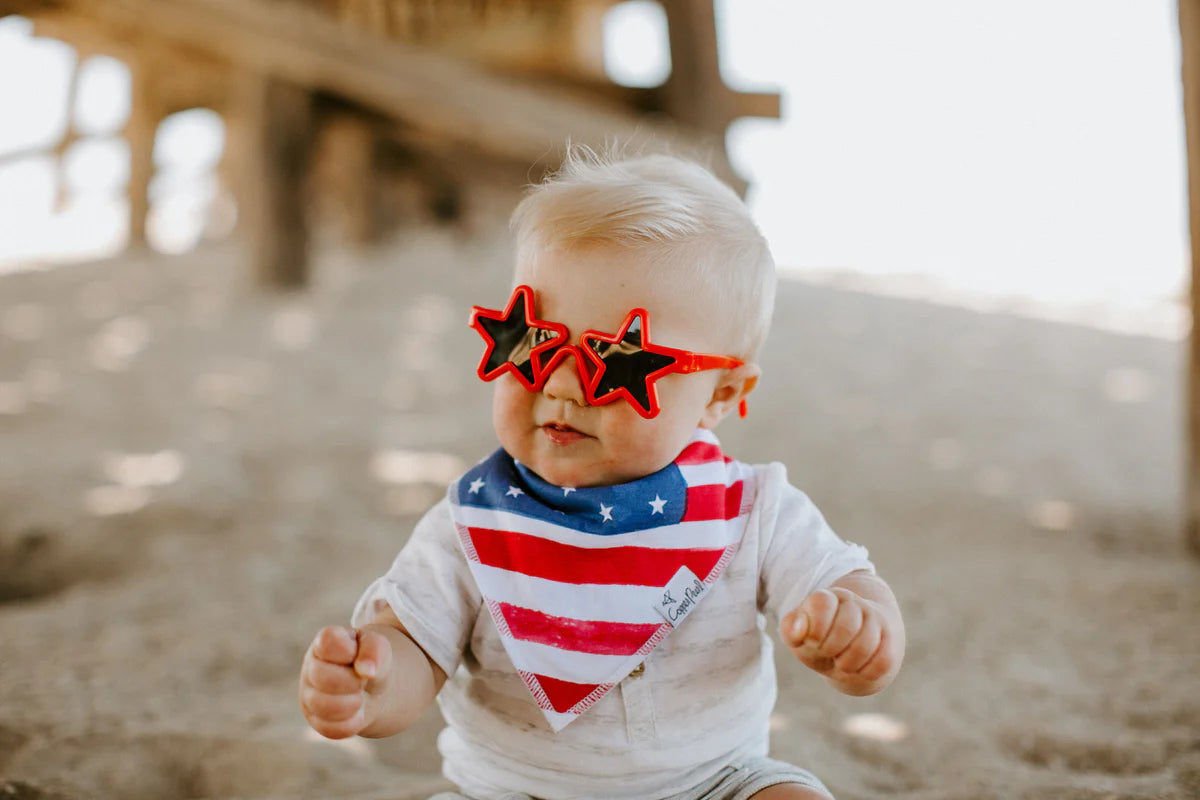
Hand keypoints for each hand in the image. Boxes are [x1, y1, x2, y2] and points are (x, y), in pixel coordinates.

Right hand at [299, 625, 392, 738]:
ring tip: (360, 696)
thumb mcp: (378, 646)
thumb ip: (374, 649)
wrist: (372, 687)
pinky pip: (333, 729)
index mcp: (324, 642)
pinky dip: (353, 722)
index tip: (357, 654)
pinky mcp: (316, 721)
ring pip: (325, 707)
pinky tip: (357, 712)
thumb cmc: (370, 660)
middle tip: (363, 680)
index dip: (347, 651)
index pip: (327, 643)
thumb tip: (367, 671)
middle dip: (353, 681)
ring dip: (353, 703)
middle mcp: (310, 668)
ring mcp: (309, 696)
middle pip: (323, 678)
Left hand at [780, 586, 899, 695]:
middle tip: (827, 653)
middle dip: (830, 649)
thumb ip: (791, 630)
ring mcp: (876, 620)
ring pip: (865, 646)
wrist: (853, 651)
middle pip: (846, 627)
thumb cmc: (821, 643)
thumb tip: (800, 628)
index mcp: (828, 597)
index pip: (823, 602)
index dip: (815, 629)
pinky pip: (882, 661)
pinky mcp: (892, 641)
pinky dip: (866, 672)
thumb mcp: (800, 638)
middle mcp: (854, 603)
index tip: (812, 641)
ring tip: (841, 663)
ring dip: (847, 664)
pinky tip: (859, 668)